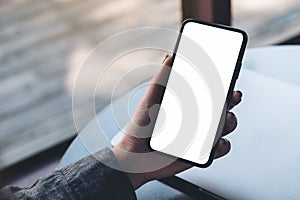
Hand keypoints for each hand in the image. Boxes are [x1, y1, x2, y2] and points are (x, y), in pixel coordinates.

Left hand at [112, 56, 241, 188]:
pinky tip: (215, 143)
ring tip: (224, 118)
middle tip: (233, 95)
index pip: (208, 90)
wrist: (135, 156)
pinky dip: (222, 145)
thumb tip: (170, 57)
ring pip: (226, 125)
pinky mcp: (201, 153)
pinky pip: (221, 148)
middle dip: (232, 99)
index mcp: (187, 104)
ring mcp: (200, 135)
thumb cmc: (140, 128)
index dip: (221, 81)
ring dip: (230, 120)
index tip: (229, 72)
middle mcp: (196, 118)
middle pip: (222, 106)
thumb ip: (160, 80)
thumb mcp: (149, 100)